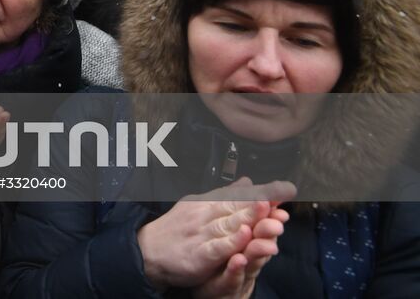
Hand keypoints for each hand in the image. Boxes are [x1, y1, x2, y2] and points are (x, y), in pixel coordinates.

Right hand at [137, 177, 294, 290]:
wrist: (148, 251)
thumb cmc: (175, 230)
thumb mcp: (198, 206)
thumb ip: (224, 196)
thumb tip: (248, 182)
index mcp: (208, 203)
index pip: (239, 194)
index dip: (263, 190)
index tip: (287, 187)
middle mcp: (206, 215)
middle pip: (238, 205)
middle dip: (263, 199)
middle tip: (285, 192)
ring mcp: (203, 233)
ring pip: (230, 223)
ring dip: (251, 216)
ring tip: (270, 209)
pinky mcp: (200, 254)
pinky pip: (218, 246)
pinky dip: (232, 241)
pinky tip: (246, 236)